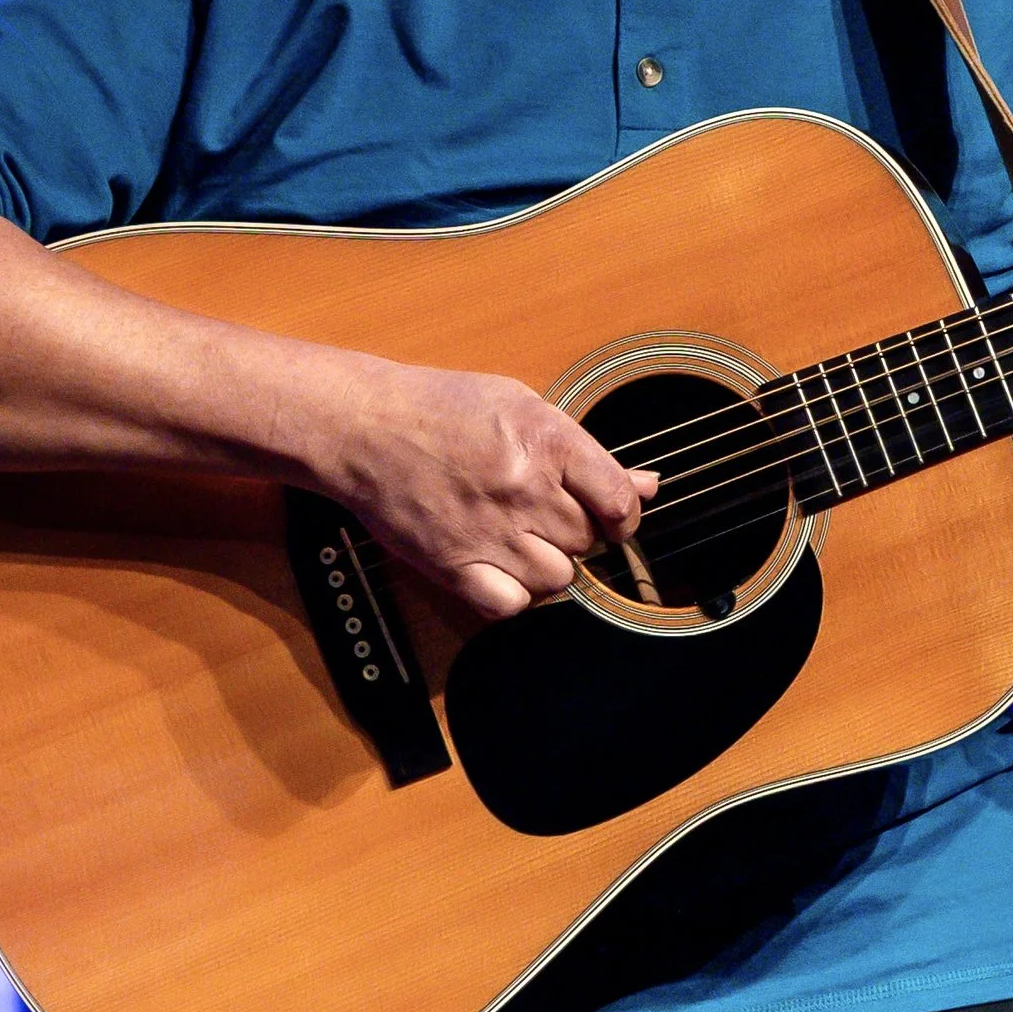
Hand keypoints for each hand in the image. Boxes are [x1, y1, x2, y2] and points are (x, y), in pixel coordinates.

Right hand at [307, 357, 654, 622]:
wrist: (363, 426)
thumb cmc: (442, 408)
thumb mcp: (523, 406)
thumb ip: (588, 454)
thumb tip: (649, 485)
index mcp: (547, 441)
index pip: (620, 500)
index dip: (624, 516)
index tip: (613, 518)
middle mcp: (524, 488)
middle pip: (586, 541)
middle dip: (576, 532)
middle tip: (544, 512)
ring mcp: (488, 531)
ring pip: (557, 578)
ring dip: (547, 564)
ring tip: (519, 537)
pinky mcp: (452, 565)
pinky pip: (512, 605)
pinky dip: (514, 594)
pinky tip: (501, 567)